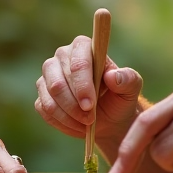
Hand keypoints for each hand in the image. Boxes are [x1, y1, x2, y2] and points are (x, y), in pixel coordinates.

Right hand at [35, 35, 142, 158]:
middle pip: (58, 82)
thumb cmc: (120, 97)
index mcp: (83, 47)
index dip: (82, 85)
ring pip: (50, 97)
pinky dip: (62, 122)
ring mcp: (48, 76)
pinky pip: (45, 109)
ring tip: (86, 123)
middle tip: (90, 119)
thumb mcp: (131, 89)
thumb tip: (113, 76)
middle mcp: (61, 57)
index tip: (90, 105)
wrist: (109, 118)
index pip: (77, 62)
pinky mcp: (42, 95)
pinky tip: (78, 125)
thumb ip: (127, 79)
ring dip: (69, 115)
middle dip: (74, 105)